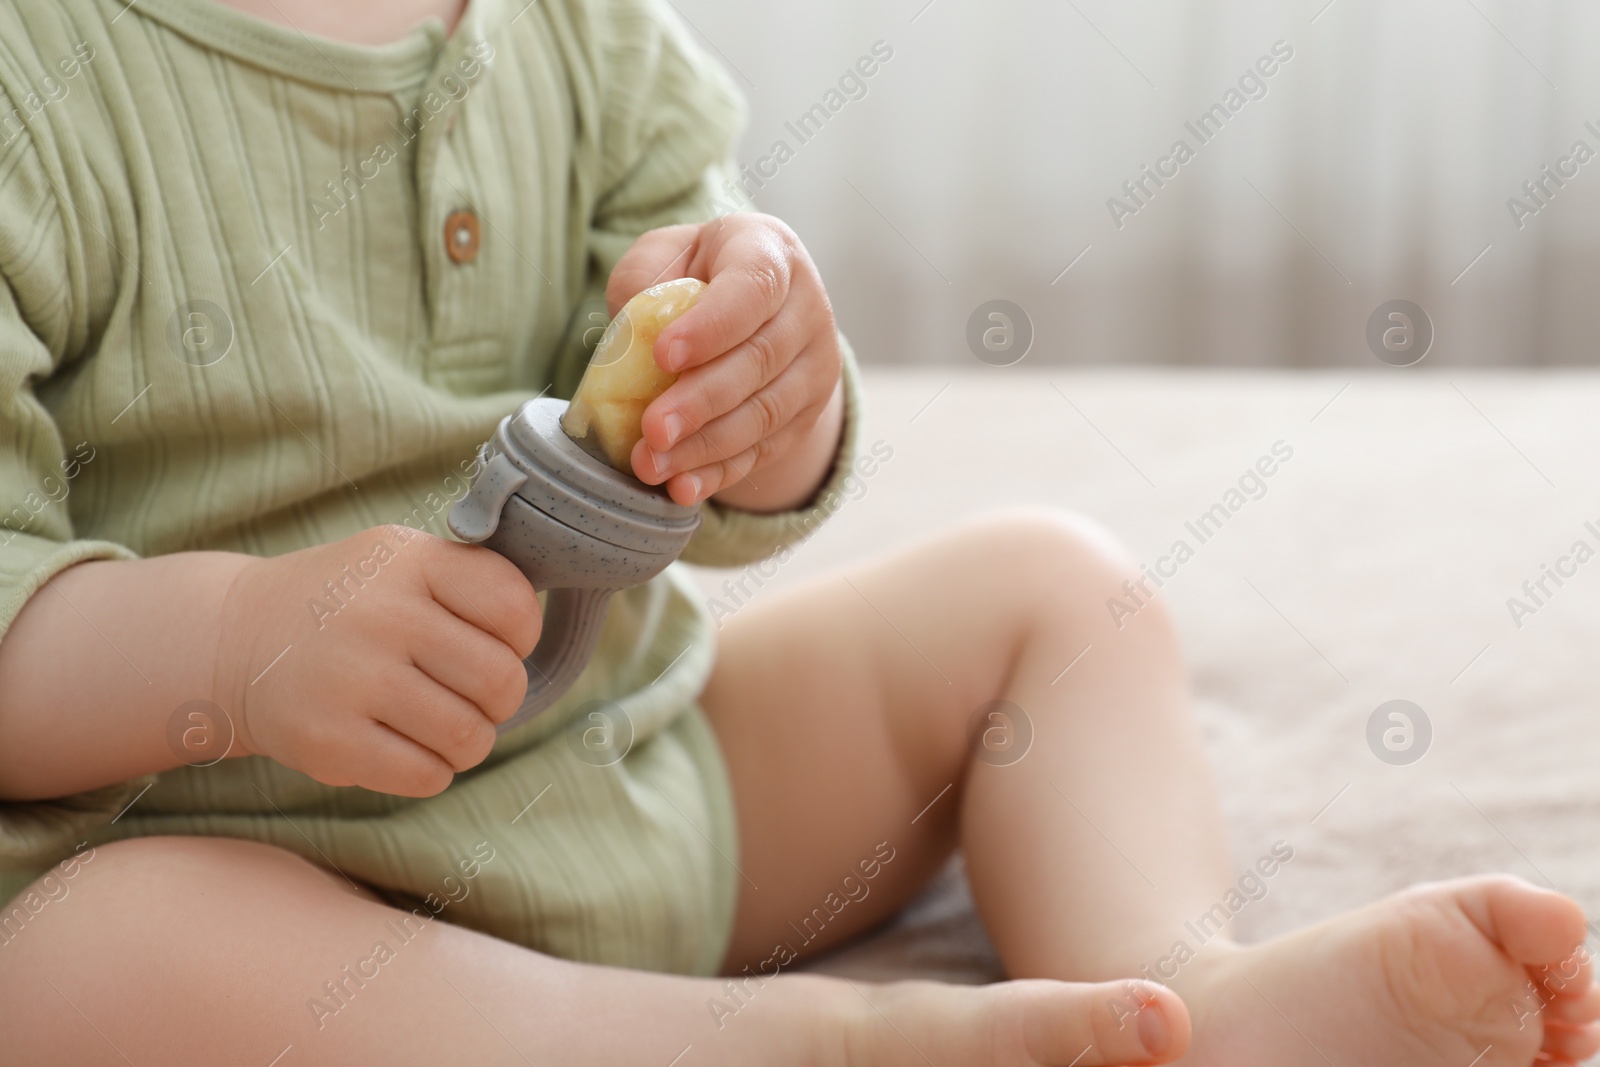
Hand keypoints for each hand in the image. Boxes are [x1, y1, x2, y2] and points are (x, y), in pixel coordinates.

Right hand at [213, 526, 540, 796]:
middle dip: (498, 700)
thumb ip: (471, 582)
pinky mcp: (328, 741)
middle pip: (502, 682)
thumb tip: (546, 622)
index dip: (520, 637)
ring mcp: (353, 679)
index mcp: (411, 561)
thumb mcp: (403, 563)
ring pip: (470, 737)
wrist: (237, 640)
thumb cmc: (350, 604)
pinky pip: (427, 776)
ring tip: (440, 724)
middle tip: (469, 695)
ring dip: (467, 741)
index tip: (493, 642)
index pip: (514, 608)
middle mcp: (382, 615)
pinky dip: (431, 772)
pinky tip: (406, 747)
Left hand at [605, 213, 843, 507]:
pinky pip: (765, 450)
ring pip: (766, 414)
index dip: (711, 327)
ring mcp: (815, 367)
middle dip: (702, 401)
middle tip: (652, 430)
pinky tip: (681, 489)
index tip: (664, 357)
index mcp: (771, 255)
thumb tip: (632, 336)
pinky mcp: (808, 415)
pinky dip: (720, 473)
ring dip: (706, 447)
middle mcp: (807, 309)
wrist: (751, 308)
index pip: (752, 289)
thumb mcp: (664, 256)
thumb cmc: (695, 274)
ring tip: (652, 465)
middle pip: (761, 361)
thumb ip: (644, 282)